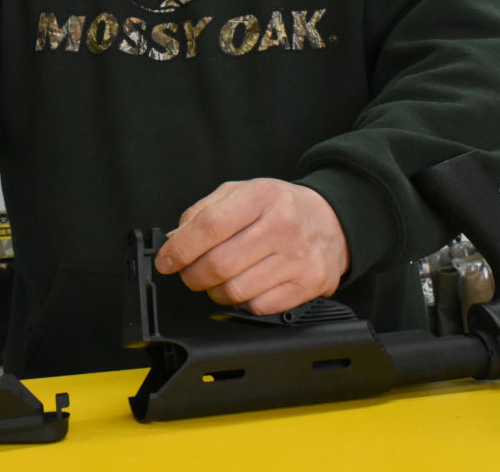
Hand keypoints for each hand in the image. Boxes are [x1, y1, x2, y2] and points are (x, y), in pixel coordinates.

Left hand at [154, 178, 349, 314]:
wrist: (332, 221)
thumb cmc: (280, 207)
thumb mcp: (242, 192)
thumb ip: (204, 211)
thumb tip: (175, 240)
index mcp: (262, 196)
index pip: (210, 225)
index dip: (180, 248)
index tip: (167, 260)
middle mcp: (282, 225)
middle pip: (219, 264)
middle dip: (193, 275)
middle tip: (189, 274)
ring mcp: (297, 257)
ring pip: (236, 290)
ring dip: (216, 291)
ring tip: (219, 279)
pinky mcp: (307, 284)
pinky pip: (258, 307)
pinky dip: (243, 302)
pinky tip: (247, 285)